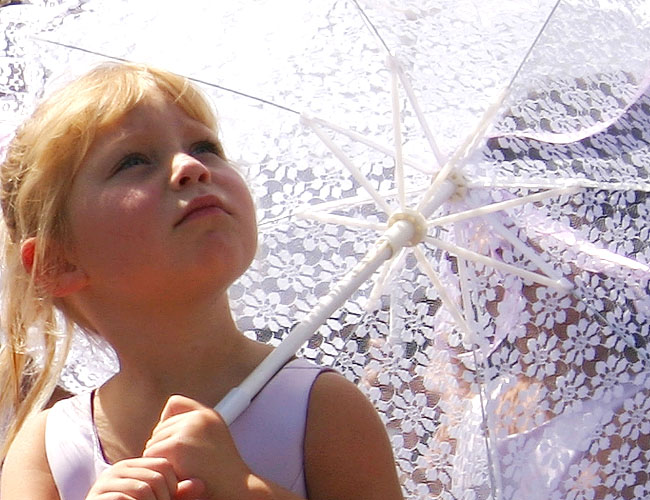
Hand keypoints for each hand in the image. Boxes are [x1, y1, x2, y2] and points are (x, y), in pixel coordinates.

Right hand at [85, 456, 205, 499]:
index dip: (173, 486)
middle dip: (163, 499)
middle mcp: (118, 470)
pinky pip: (122, 498)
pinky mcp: (96, 497)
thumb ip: (177, 494)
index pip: (164, 465)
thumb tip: (200, 484)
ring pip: (142, 488)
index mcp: (134, 466)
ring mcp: (105, 483)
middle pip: (155, 477)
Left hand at [143, 395, 253, 499]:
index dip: (169, 423)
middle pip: (160, 427)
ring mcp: (188, 429)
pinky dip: (160, 468)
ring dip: (162, 458)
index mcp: (208, 415)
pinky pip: (151, 454)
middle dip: (165, 446)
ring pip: (153, 442)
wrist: (233, 489)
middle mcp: (198, 417)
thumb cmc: (219, 474)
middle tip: (186, 464)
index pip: (174, 404)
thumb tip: (161, 423)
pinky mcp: (177, 446)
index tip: (179, 444)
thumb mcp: (213, 441)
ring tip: (184, 470)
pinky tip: (178, 474)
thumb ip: (193, 426)